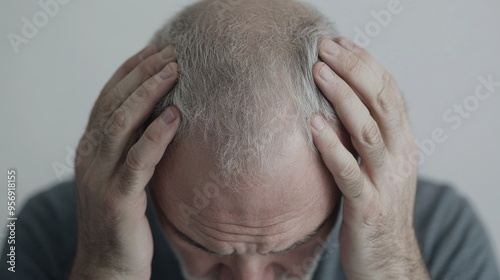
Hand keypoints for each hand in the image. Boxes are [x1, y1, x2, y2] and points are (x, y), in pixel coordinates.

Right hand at [70, 45, 179, 278]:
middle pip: (114, 104)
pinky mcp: (117, 199)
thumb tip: (165, 117)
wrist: (109, 267)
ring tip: (173, 72)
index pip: (107, 99)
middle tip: (169, 53)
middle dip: (142, 74)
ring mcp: (100, 177)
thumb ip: (134, 148)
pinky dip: (156, 135)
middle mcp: (90, 157)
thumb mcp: (124, 176)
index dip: (129, 72)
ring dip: (148, 94)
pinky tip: (175, 117)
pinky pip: (138, 160)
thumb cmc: (124, 220)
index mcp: (91, 149)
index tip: (154, 51)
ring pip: (121, 124)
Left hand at [310, 38, 428, 278]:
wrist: (388, 259)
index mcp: (402, 142)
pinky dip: (331, 145)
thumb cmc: (375, 207)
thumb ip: (366, 135)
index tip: (339, 44)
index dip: (366, 64)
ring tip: (317, 72)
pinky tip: (313, 124)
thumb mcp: (378, 164)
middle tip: (325, 48)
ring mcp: (385, 180)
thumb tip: (340, 100)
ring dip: (342, 97)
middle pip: (382, 102)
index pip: (389, 92)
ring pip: (367, 130)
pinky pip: (349, 171)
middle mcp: (399, 155)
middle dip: (354, 70)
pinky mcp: (367, 206)